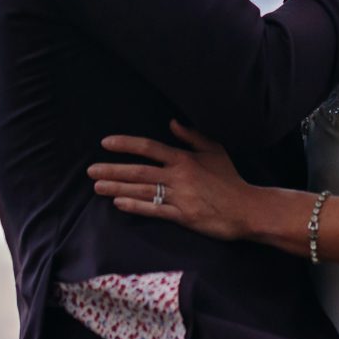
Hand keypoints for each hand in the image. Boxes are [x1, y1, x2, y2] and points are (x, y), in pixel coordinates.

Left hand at [88, 120, 253, 240]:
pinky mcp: (183, 216)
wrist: (247, 209)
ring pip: (142, 190)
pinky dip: (135, 206)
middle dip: (112, 170)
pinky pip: (154, 210)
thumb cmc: (230, 179)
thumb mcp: (215, 150)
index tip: (106, 143)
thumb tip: (172, 122)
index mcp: (184, 158)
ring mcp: (180, 196)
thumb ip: (192, 136)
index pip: (149, 147)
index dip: (126, 144)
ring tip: (97, 187)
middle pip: (139, 171)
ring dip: (117, 188)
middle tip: (91, 170)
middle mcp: (179, 175)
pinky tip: (119, 204)